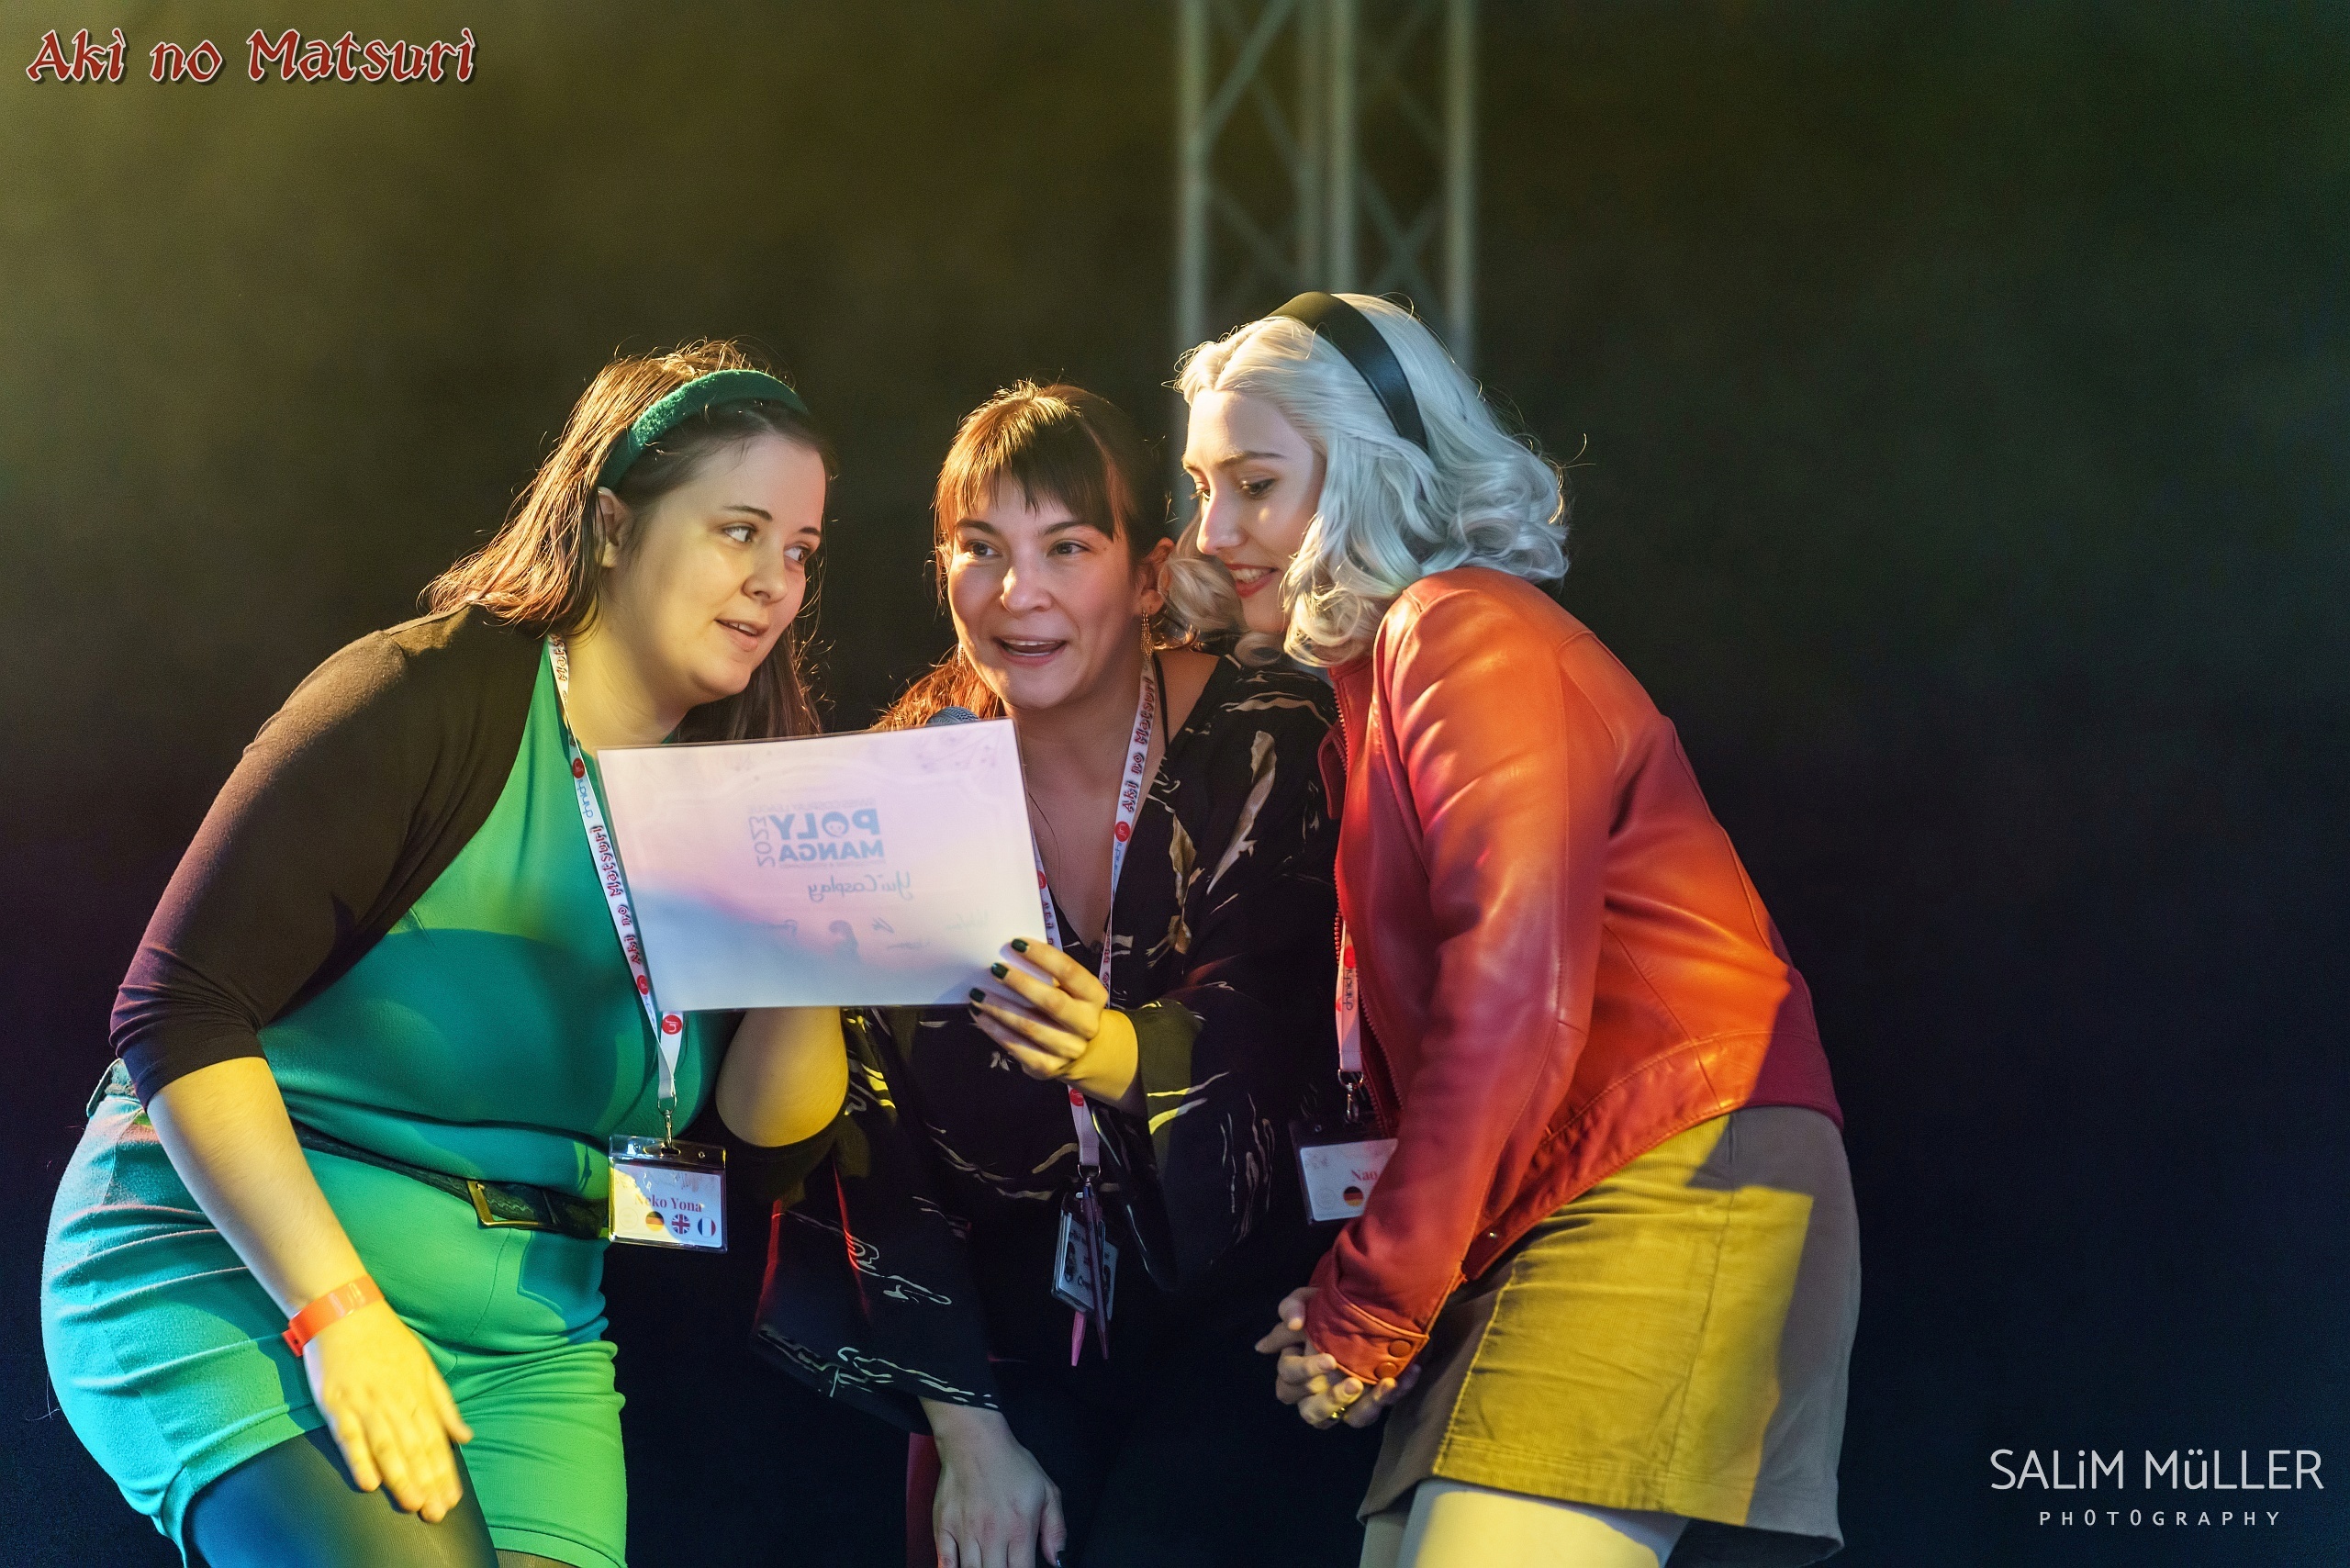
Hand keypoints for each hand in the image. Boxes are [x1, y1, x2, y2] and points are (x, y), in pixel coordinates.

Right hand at [301, 1297, 472, 1519]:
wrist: (346, 1311)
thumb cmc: (387, 1340)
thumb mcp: (425, 1366)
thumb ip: (444, 1404)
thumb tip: (465, 1437)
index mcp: (418, 1393)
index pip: (435, 1440)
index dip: (444, 1471)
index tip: (452, 1498)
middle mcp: (395, 1401)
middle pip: (415, 1448)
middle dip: (427, 1482)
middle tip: (436, 1513)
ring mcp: (365, 1402)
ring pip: (387, 1446)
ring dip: (400, 1477)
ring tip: (412, 1503)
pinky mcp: (336, 1403)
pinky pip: (349, 1436)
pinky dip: (359, 1459)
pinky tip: (369, 1483)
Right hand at [923, 1402, 1066, 1567]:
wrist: (975, 1442)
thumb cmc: (1010, 1464)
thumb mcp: (1047, 1491)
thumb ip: (1056, 1529)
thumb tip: (1056, 1559)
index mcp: (1019, 1528)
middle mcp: (991, 1534)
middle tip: (1004, 1564)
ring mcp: (965, 1532)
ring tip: (988, 1564)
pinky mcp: (943, 1526)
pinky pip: (944, 1562)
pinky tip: (961, 1567)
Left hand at [968, 938, 1140, 1112]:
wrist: (1085, 1051)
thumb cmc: (1069, 1007)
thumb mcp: (1071, 989)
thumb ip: (1049, 974)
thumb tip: (1011, 953)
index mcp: (1094, 997)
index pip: (1070, 972)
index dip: (1042, 956)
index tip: (1016, 943)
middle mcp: (1086, 1025)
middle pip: (1051, 1002)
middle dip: (1019, 983)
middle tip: (994, 969)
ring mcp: (1068, 1049)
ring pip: (1028, 1027)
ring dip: (999, 1008)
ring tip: (977, 994)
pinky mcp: (1048, 1067)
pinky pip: (1017, 1047)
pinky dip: (995, 1031)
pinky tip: (981, 1017)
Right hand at [1255, 1286, 1420, 1430]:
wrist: (1360, 1309)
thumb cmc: (1325, 1309)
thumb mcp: (1307, 1300)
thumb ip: (1292, 1308)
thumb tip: (1288, 1327)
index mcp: (1293, 1368)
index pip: (1289, 1378)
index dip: (1306, 1371)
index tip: (1330, 1358)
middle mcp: (1311, 1392)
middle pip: (1310, 1410)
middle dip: (1331, 1400)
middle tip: (1355, 1383)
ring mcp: (1337, 1404)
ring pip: (1345, 1422)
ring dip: (1362, 1408)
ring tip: (1385, 1386)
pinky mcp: (1361, 1407)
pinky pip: (1370, 1414)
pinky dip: (1390, 1397)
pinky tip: (1408, 1375)